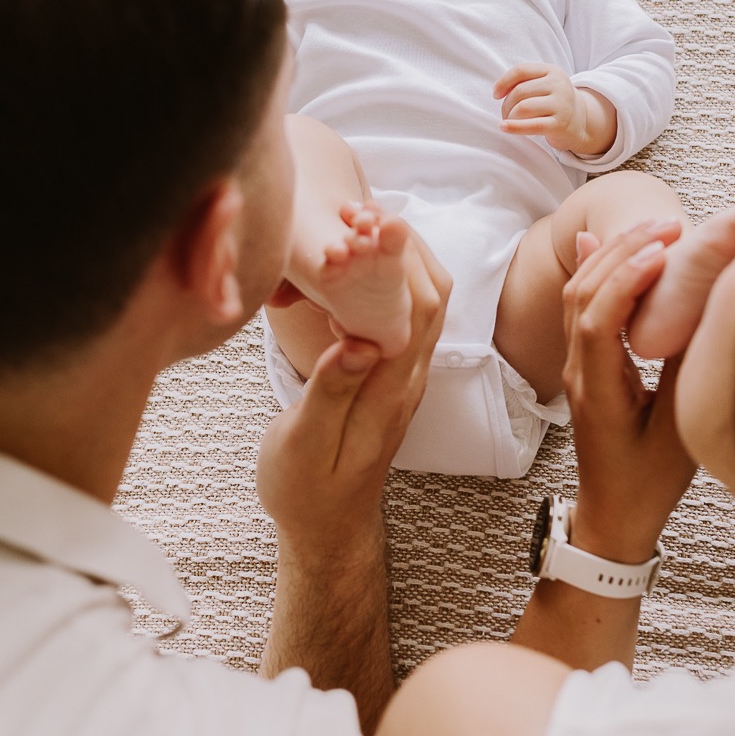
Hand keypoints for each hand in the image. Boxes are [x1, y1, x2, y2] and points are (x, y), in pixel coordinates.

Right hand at [256, 230, 450, 558]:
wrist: (325, 526)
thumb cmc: (305, 490)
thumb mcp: (304, 447)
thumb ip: (330, 395)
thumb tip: (355, 343)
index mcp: (387, 394)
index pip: (412, 313)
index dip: (398, 261)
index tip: (370, 222)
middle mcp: (406, 380)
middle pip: (430, 296)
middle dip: (404, 246)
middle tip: (363, 209)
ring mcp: (404, 376)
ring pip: (424, 302)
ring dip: (402, 257)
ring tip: (363, 223)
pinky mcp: (391, 375)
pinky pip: (406, 315)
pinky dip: (392, 279)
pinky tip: (361, 260)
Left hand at [494, 62, 616, 153]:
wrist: (580, 122)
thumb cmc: (553, 102)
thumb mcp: (543, 85)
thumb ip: (523, 82)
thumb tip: (497, 90)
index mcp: (553, 71)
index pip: (521, 70)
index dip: (503, 82)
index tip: (495, 94)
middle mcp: (559, 85)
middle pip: (520, 91)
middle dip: (506, 104)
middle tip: (505, 113)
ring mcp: (561, 105)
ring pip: (523, 108)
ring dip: (509, 116)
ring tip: (509, 121)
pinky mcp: (560, 125)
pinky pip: (531, 126)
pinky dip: (514, 127)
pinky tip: (504, 127)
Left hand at [561, 225, 694, 562]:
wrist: (614, 519)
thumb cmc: (649, 485)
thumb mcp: (678, 432)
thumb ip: (685, 372)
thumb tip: (704, 311)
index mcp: (597, 392)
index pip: (598, 321)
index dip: (626, 279)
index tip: (663, 250)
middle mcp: (579, 373)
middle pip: (582, 296)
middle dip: (620, 251)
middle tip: (667, 223)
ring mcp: (578, 369)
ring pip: (578, 298)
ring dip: (611, 257)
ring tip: (654, 228)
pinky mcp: (587, 367)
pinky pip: (583, 309)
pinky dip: (600, 272)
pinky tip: (603, 245)